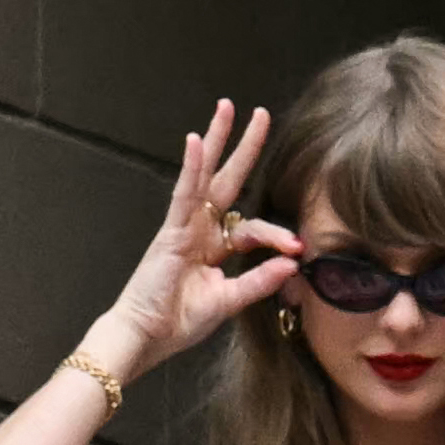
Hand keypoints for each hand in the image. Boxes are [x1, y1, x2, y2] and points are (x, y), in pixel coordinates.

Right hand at [84, 100, 302, 380]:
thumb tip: (293, 264)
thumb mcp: (229, 302)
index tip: (298, 246)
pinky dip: (191, 167)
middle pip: (227, 181)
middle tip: (261, 114)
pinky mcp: (170, 231)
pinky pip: (183, 193)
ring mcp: (184, 226)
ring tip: (227, 108)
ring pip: (204, 176)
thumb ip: (258, 282)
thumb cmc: (178, 322)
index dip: (276, 234)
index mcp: (214, 248)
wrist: (146, 336)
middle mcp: (200, 230)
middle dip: (244, 148)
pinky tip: (197, 140)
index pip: (252, 228)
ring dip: (217, 140)